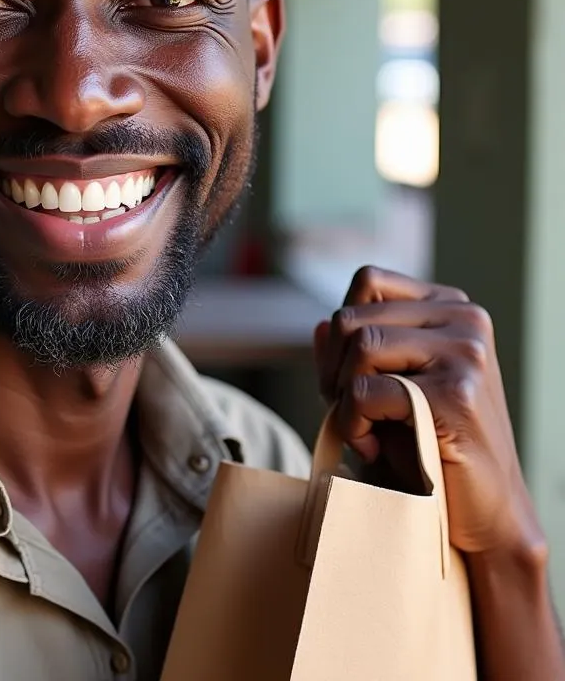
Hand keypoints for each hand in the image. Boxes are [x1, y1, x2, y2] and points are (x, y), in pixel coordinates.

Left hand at [313, 266, 544, 558]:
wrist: (478, 517)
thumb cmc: (425, 451)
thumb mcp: (381, 392)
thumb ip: (350, 356)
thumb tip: (317, 325)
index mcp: (448, 307)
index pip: (368, 280)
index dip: (341, 331)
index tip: (351, 378)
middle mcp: (464, 319)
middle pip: (352, 317)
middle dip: (334, 371)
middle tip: (354, 414)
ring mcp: (465, 354)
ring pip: (359, 347)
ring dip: (343, 398)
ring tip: (366, 431)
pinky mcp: (455, 395)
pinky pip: (366, 391)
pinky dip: (352, 424)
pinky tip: (374, 448)